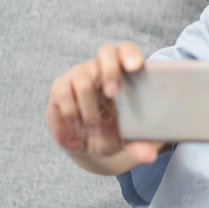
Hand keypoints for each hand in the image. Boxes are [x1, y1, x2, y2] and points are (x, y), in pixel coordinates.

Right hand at [46, 42, 161, 169]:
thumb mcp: (128, 140)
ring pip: (84, 80)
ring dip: (90, 108)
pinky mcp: (60, 87)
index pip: (127, 50)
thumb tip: (148, 156)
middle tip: (114, 93)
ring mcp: (80, 75)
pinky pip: (64, 93)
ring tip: (94, 129)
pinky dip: (73, 112)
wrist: (86, 142)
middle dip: (111, 71)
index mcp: (124, 72)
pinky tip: (79, 124)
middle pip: (106, 52)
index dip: (130, 54)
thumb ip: (140, 146)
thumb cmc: (114, 132)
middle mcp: (102, 67)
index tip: (135, 67)